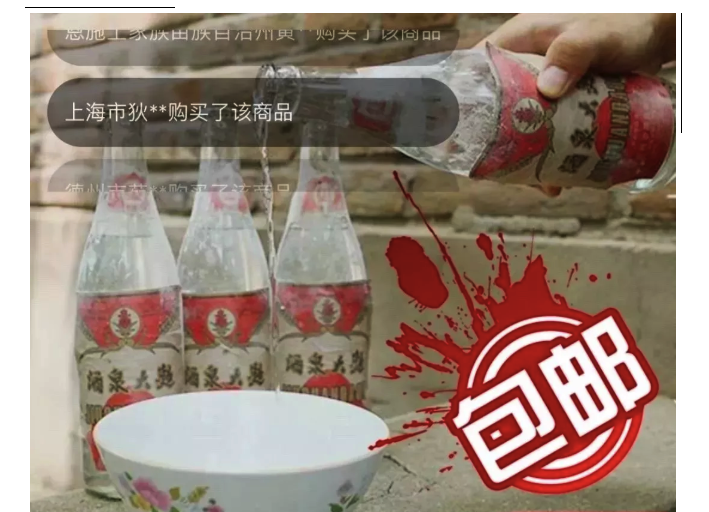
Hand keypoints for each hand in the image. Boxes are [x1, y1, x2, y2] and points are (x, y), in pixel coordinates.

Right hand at [479, 13, 675, 196]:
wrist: (657, 33)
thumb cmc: (625, 22)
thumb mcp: (595, 35)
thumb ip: (572, 52)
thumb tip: (547, 88)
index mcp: (518, 41)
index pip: (475, 71)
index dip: (464, 102)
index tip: (463, 134)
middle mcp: (524, 66)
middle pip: (496, 109)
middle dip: (500, 143)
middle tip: (505, 171)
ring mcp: (543, 87)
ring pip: (521, 126)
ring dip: (527, 157)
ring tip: (540, 183)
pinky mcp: (562, 104)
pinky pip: (546, 133)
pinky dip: (550, 157)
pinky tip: (559, 178)